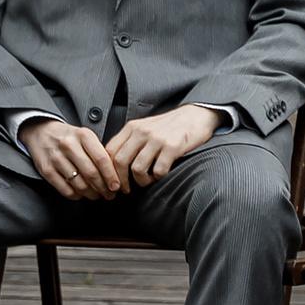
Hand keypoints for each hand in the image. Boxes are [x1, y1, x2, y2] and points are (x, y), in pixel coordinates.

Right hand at [21, 116, 123, 200]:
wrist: (41, 132)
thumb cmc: (69, 137)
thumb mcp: (86, 137)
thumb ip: (99, 152)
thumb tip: (115, 176)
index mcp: (83, 136)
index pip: (102, 159)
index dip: (111, 176)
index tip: (117, 186)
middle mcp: (69, 146)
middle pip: (91, 174)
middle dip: (104, 188)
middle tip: (110, 194)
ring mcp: (56, 158)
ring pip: (79, 184)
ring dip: (92, 194)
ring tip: (98, 195)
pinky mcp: (46, 170)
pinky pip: (65, 190)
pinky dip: (77, 196)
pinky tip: (82, 194)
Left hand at [104, 105, 221, 189]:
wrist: (196, 115)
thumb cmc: (170, 126)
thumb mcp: (145, 127)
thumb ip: (130, 140)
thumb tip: (115, 163)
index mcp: (132, 127)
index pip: (110, 150)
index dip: (108, 169)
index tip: (112, 181)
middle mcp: (142, 132)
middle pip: (120, 161)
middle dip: (121, 180)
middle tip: (125, 189)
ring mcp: (157, 139)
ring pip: (138, 169)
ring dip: (141, 181)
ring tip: (147, 181)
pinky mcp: (172, 147)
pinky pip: (158, 171)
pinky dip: (158, 178)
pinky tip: (161, 175)